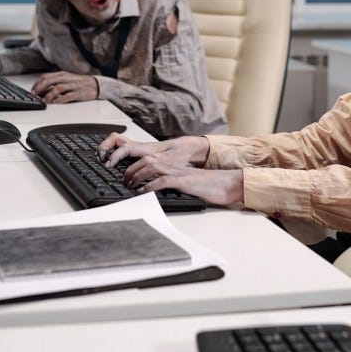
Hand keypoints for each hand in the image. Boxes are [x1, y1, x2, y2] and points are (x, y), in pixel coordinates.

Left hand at [31, 71, 97, 103]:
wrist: (95, 85)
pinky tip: (55, 103)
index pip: (45, 77)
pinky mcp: (79, 93)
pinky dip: (60, 100)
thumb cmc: (79, 83)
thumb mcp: (65, 80)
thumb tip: (40, 91)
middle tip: (34, 96)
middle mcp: (66, 78)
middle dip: (40, 89)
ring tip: (44, 101)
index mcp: (61, 74)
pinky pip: (68, 96)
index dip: (37, 84)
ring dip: (49, 95)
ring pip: (58, 88)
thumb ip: (54, 84)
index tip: (31, 91)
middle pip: (49, 81)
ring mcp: (72, 85)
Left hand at [96, 134, 239, 205]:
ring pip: (151, 166)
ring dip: (137, 175)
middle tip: (124, 181)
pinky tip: (143, 192)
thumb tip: (157, 191)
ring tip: (130, 186)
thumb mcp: (186, 184)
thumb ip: (173, 184)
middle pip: (146, 160)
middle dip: (131, 169)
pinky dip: (150, 185)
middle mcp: (174, 167)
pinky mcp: (184, 181)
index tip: (126, 176)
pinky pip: (163, 180)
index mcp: (174, 166)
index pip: (150, 159)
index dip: (135, 165)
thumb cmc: (208, 186)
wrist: (227, 184)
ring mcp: (178, 173)